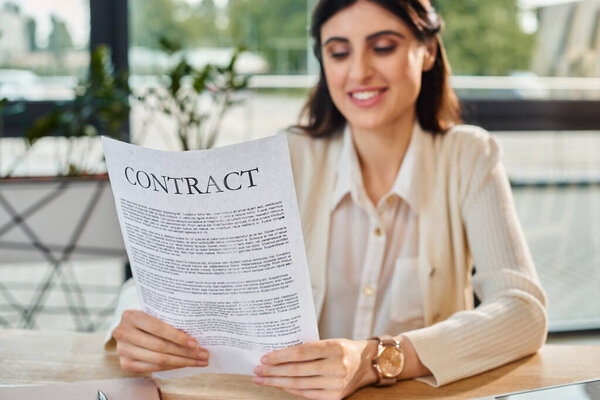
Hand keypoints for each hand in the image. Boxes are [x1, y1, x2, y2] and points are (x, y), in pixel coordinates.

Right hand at [112, 309, 208, 372]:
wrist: (130, 326)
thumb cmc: (149, 317)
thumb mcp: (155, 312)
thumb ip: (169, 319)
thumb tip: (197, 334)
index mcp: (131, 316)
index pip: (158, 328)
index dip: (178, 337)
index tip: (195, 344)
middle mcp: (123, 332)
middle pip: (160, 346)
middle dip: (185, 352)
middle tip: (203, 354)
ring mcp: (122, 350)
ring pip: (158, 359)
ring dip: (182, 362)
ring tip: (199, 361)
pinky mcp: (126, 363)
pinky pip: (153, 368)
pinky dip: (171, 366)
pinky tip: (185, 364)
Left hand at [253, 339, 377, 399]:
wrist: (367, 364)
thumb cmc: (343, 349)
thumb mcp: (329, 342)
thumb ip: (308, 348)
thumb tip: (278, 355)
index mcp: (334, 348)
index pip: (301, 353)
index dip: (280, 356)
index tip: (265, 358)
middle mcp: (336, 367)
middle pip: (297, 371)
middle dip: (273, 371)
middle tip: (257, 370)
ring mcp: (336, 384)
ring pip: (299, 385)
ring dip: (277, 382)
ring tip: (262, 379)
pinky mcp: (335, 397)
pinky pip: (306, 394)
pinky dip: (290, 390)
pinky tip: (279, 385)